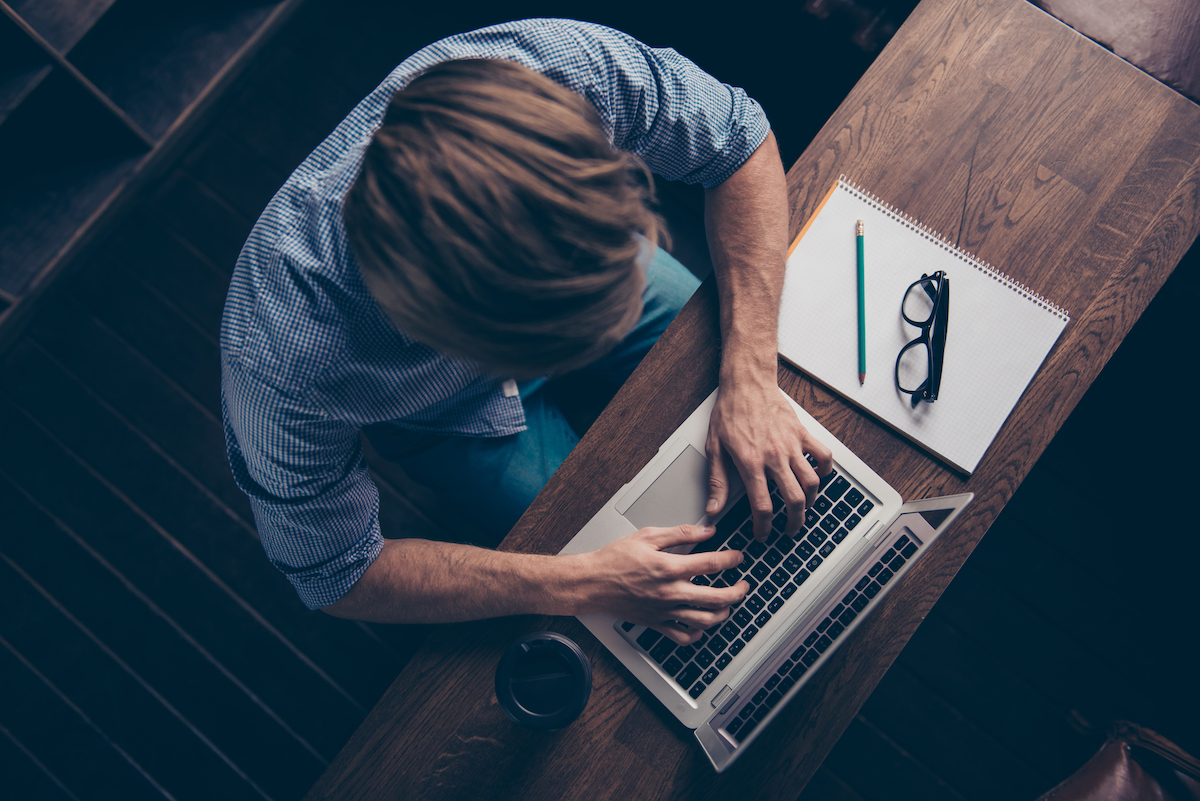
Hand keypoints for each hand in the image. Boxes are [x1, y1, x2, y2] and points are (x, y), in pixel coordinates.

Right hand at [578, 524, 748, 644]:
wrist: (592, 582)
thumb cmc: (615, 559)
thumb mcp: (647, 536)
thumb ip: (680, 533)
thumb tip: (706, 530)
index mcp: (670, 568)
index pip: (712, 564)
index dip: (732, 559)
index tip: (738, 557)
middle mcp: (670, 592)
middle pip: (716, 598)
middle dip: (737, 592)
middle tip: (743, 586)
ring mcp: (664, 611)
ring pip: (704, 620)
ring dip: (723, 613)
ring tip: (727, 605)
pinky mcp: (656, 623)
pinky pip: (682, 636)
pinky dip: (697, 634)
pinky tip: (701, 625)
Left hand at [705, 381, 832, 540]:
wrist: (747, 383)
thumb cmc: (729, 412)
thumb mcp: (714, 447)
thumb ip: (717, 481)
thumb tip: (714, 507)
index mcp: (751, 463)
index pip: (762, 506)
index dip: (764, 527)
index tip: (763, 534)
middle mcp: (774, 457)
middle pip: (793, 500)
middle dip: (793, 522)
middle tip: (789, 529)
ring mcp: (791, 445)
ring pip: (812, 482)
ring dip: (810, 501)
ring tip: (804, 508)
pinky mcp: (802, 433)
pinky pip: (823, 455)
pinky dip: (825, 469)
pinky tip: (818, 476)